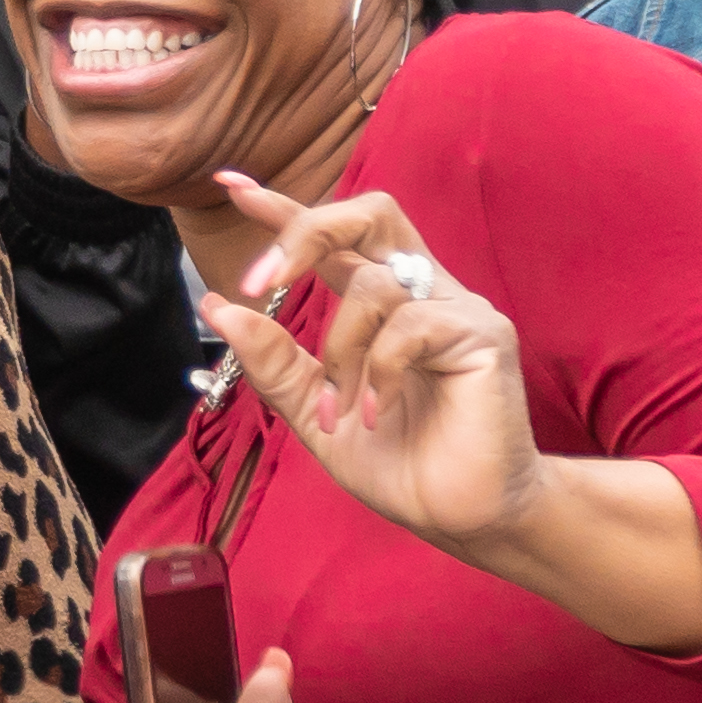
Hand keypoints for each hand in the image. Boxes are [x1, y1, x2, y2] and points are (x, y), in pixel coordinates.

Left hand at [200, 177, 551, 555]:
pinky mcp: (483, 336)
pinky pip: (410, 327)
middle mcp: (422, 290)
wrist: (459, 516)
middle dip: (305, 233)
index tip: (231, 186)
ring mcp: (457, 308)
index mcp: (384, 300)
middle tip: (259, 281)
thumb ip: (273, 361)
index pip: (333, 235)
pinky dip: (378, 374)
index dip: (283, 207)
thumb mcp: (314, 412)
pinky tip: (378, 413)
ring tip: (338, 410)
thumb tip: (219, 306)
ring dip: (339, 353)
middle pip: (368, 214)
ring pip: (375, 286)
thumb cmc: (399, 463)